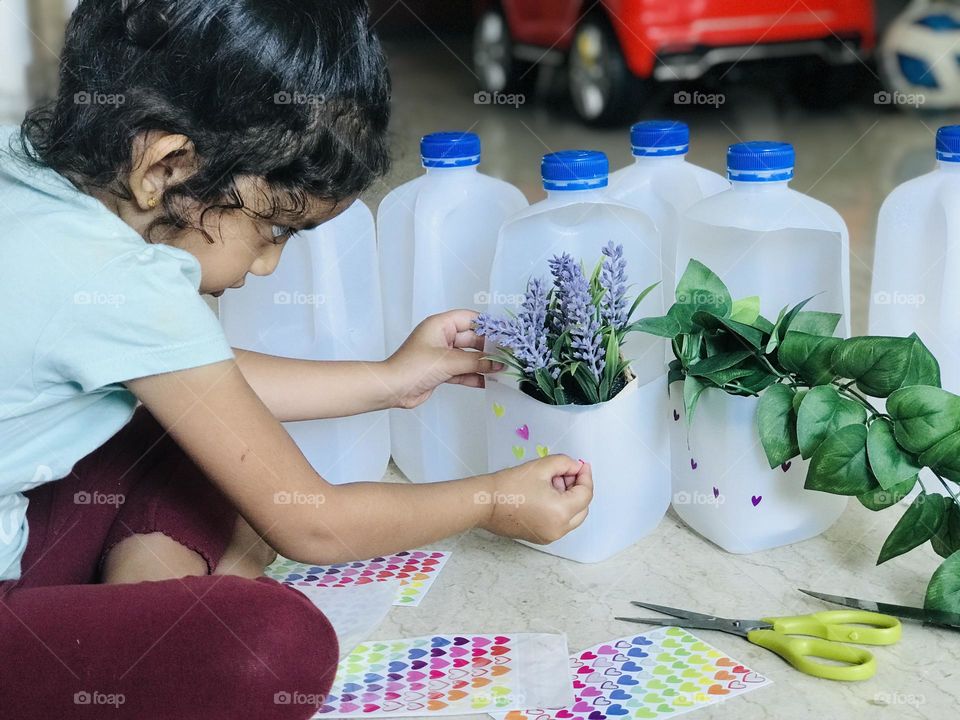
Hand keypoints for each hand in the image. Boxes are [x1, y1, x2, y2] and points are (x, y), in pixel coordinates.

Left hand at [384, 309, 503, 409]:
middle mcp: (441, 337)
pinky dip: (474, 376)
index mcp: (440, 325)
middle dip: (489, 348)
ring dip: (483, 364)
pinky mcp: (441, 371)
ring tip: (503, 369)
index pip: (470, 319)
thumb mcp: (448, 361)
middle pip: (472, 339)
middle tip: (508, 355)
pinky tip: (489, 381)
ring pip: (468, 356)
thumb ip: (475, 362)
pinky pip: (463, 371)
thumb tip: (498, 363)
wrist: (392, 389)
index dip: (489, 326)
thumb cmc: (413, 367)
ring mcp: (441, 355)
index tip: (506, 334)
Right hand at [479, 455, 592, 543]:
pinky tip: (545, 495)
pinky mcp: (541, 538)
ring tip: (552, 483)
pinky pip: (559, 524)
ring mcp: (550, 537)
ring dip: (569, 500)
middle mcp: (559, 529)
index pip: (585, 494)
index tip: (581, 465)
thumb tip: (577, 467)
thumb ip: (564, 463)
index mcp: (561, 512)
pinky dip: (559, 510)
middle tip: (566, 473)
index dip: (585, 476)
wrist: (485, 503)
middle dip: (578, 489)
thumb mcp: (542, 466)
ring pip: (572, 517)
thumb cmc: (511, 484)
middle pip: (582, 509)